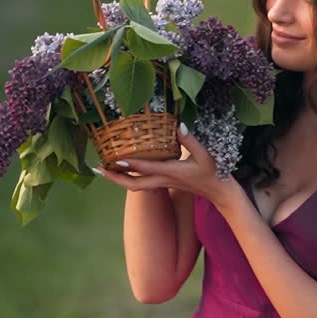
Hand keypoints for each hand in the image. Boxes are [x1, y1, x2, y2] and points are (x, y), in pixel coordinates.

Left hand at [93, 123, 237, 207]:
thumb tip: (177, 125)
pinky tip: (123, 169)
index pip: (145, 169)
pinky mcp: (164, 183)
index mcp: (171, 172)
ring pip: (135, 185)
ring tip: (104, 169)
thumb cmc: (213, 171)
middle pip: (132, 184)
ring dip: (119, 179)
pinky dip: (129, 177)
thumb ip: (190, 140)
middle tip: (98, 169)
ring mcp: (163, 183)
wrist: (218, 191)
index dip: (128, 164)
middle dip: (115, 178)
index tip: (112, 159)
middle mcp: (163, 180)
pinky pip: (142, 182)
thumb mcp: (204, 154)